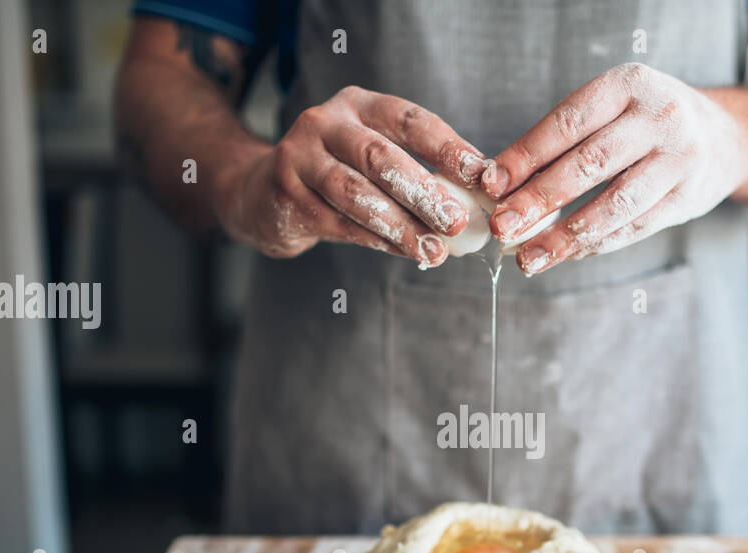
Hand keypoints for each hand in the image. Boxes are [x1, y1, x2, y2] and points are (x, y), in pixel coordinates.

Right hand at [215, 86, 488, 265]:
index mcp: (358, 105)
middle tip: (457, 222)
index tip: (481, 175)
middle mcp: (325, 123)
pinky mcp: (286, 194)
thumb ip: (416, 170)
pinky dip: (376, 241)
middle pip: (380, 157)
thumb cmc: (338, 173)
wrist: (266, 193)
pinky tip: (404, 252)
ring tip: (433, 249)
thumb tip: (476, 201)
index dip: (447, 147)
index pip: (409, 120)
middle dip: (423, 193)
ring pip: (356, 194)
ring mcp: (300, 157)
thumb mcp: (373, 156)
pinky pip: (339, 223)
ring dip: (400, 225)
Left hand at [482, 63, 747, 274]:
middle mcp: (657, 117)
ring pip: (612, 205)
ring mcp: (678, 159)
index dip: (525, 156)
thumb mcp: (613, 108)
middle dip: (538, 200)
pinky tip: (564, 255)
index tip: (491, 185)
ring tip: (527, 257)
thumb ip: (566, 139)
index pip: (567, 123)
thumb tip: (503, 184)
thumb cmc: (647, 124)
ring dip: (564, 237)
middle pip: (587, 165)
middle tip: (502, 227)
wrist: (725, 138)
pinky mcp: (687, 198)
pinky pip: (633, 228)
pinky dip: (594, 245)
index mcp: (628, 85)